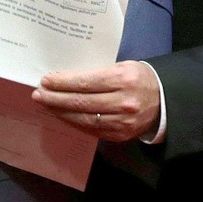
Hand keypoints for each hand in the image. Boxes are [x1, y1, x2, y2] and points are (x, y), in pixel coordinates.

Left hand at [33, 61, 161, 141]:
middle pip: (81, 102)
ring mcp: (121, 122)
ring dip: (60, 112)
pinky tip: (62, 115)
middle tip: (38, 94)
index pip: (85, 82)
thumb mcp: (123, 66)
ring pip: (83, 118)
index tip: (46, 80)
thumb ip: (98, 73)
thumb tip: (65, 78)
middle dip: (55, 98)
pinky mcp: (119, 135)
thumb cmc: (139, 78)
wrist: (164, 100)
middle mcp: (123, 102)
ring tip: (45, 105)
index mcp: (123, 79)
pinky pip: (90, 129)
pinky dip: (73, 122)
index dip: (63, 83)